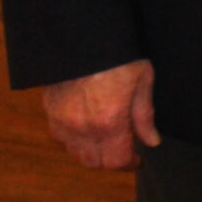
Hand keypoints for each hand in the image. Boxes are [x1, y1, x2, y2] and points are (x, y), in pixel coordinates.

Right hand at [41, 59, 159, 169]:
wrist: (81, 37)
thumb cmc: (118, 57)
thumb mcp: (142, 81)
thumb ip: (145, 115)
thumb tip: (151, 141)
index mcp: (109, 122)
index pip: (116, 161)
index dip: (129, 164)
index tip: (138, 159)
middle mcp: (83, 128)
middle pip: (94, 163)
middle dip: (111, 160)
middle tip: (124, 150)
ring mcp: (63, 121)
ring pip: (76, 152)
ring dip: (92, 151)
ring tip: (107, 138)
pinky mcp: (50, 111)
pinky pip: (61, 137)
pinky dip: (74, 139)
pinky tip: (87, 126)